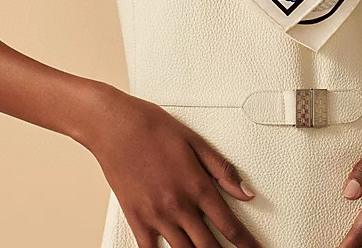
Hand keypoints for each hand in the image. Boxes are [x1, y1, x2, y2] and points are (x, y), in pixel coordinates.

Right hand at [83, 84, 262, 247]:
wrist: (115, 125)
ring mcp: (156, 216)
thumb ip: (223, 170)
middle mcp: (178, 205)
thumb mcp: (195, 141)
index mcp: (197, 185)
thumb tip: (247, 192)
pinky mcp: (136, 219)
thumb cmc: (153, 127)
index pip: (230, 226)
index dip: (247, 245)